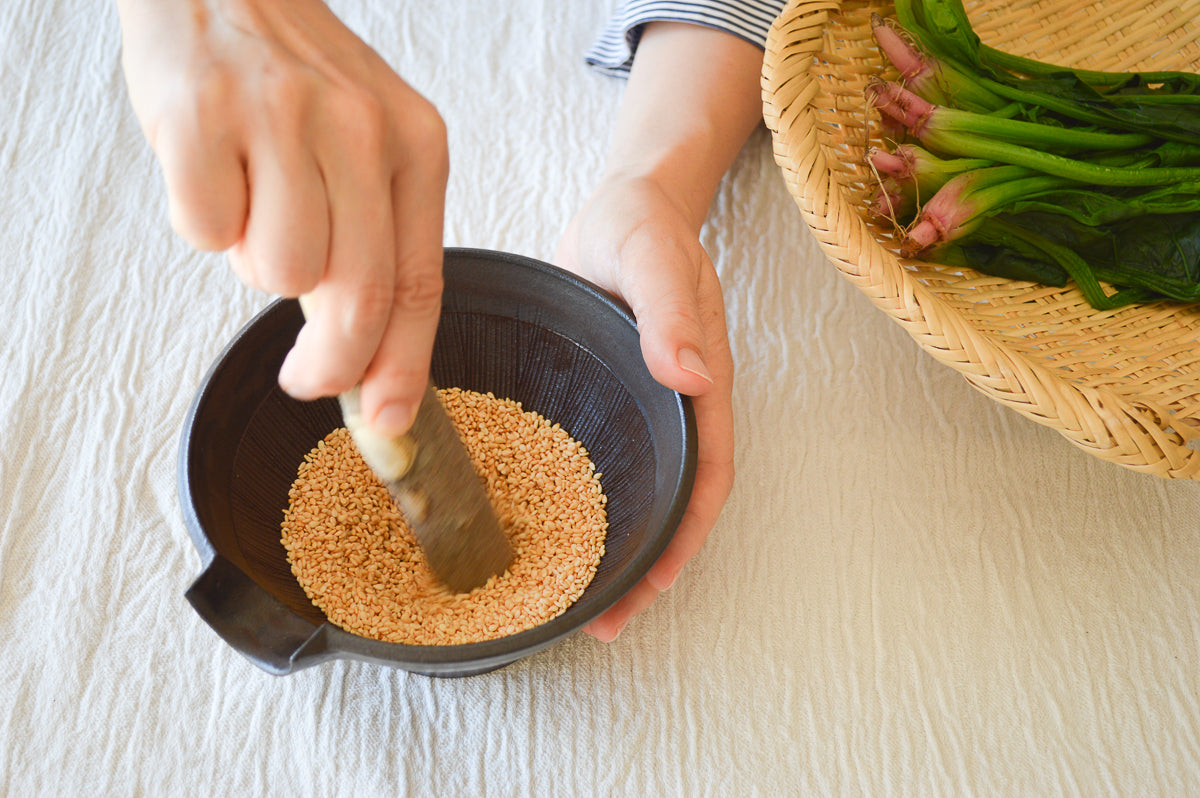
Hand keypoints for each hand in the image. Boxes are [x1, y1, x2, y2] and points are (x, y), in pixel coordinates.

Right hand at [117, 0, 446, 432]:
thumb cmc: (295, 75)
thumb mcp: (367, 143)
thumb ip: (376, 239)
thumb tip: (369, 361)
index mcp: (415, 142)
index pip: (420, 281)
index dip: (405, 367)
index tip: (389, 423)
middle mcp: (359, 129)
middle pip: (357, 297)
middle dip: (331, 363)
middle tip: (305, 377)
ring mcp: (279, 117)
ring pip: (279, 273)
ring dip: (257, 260)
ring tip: (253, 199)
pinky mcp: (201, 114)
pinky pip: (205, 233)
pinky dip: (202, 221)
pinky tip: (212, 170)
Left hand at [556, 174, 734, 640]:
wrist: (618, 208)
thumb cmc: (643, 225)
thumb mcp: (653, 254)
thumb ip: (670, 309)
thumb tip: (690, 375)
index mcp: (699, 386)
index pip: (704, 478)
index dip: (683, 539)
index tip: (651, 588)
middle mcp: (671, 408)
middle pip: (669, 503)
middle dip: (642, 567)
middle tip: (598, 622)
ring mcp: (634, 408)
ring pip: (630, 489)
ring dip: (606, 543)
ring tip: (564, 596)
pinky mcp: (597, 401)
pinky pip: (591, 460)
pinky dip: (572, 499)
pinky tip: (533, 524)